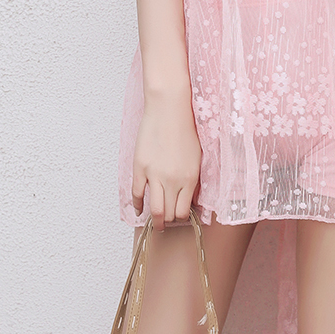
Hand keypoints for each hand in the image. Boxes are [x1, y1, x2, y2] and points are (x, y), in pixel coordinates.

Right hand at [131, 94, 202, 231]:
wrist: (169, 109)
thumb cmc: (186, 129)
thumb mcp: (197, 156)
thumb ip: (193, 179)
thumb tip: (189, 197)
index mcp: (190, 179)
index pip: (184, 212)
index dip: (181, 218)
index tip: (179, 217)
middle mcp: (173, 181)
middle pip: (169, 214)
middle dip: (168, 221)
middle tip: (166, 222)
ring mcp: (155, 175)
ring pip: (154, 210)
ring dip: (155, 221)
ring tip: (155, 224)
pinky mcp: (140, 168)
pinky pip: (137, 194)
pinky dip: (137, 205)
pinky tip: (139, 209)